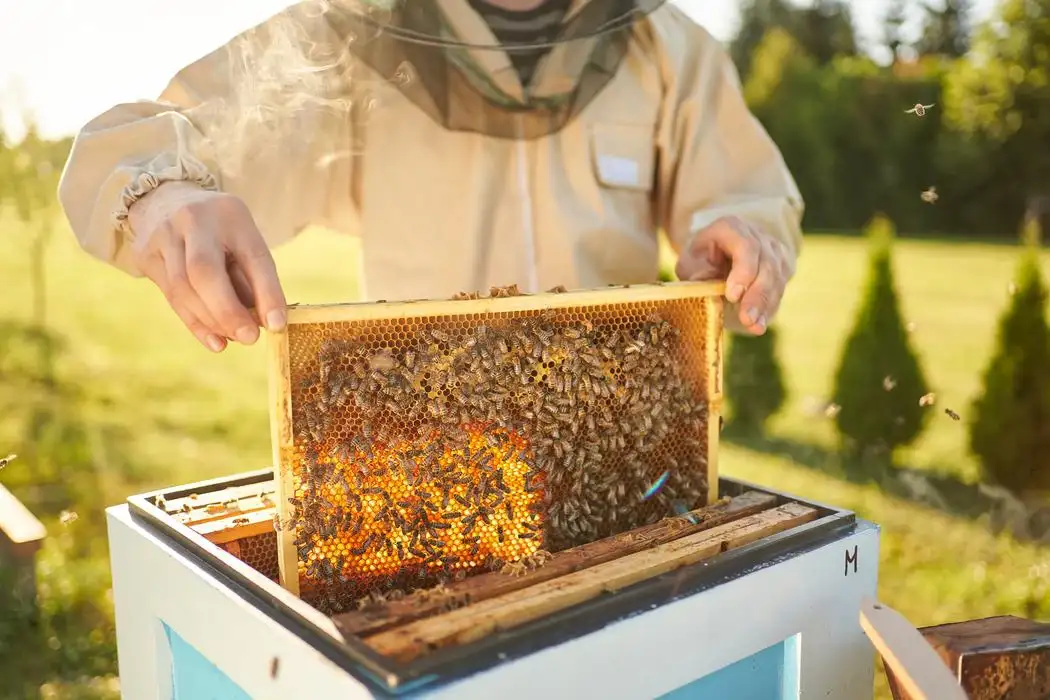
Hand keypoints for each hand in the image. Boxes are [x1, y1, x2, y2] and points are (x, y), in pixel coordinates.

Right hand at [128, 182, 286, 351]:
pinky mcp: (145, 254)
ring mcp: (163, 235)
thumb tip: (264, 322)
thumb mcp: (243, 239)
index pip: (253, 256)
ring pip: (182, 288)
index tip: (277, 324)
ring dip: (211, 320)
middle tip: (249, 338)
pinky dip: (195, 323)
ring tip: (233, 338)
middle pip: (204, 271)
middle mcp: (193, 219)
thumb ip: (253, 278)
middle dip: (227, 311)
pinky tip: (214, 340)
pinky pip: (170, 296)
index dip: (267, 292)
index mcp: (231, 213)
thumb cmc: (219, 230)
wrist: (165, 200)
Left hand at [675, 216, 794, 334]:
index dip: (743, 272)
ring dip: (765, 305)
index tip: (733, 296)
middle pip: (766, 265)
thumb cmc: (701, 259)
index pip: (745, 247)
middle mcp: (757, 236)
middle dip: (757, 295)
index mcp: (731, 228)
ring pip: (777, 279)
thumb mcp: (690, 263)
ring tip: (754, 326)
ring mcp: (773, 251)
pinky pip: (780, 289)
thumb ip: (697, 273)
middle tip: (747, 319)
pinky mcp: (782, 267)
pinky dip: (769, 309)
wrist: (717, 254)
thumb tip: (709, 288)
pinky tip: (759, 325)